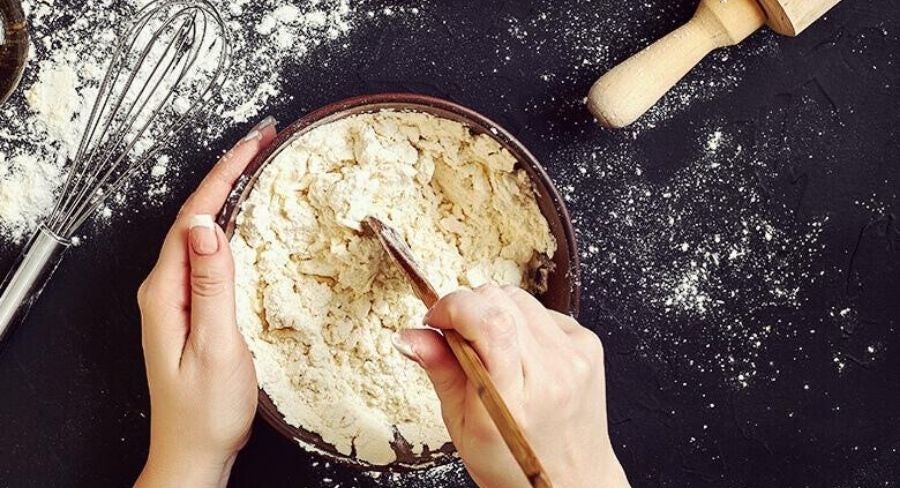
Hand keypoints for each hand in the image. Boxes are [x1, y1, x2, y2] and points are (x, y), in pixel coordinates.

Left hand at [134, 117, 276, 487]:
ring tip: (259, 165)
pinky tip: (248, 219)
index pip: (194, 216)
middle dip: (229, 172)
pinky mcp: (193, 308)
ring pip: (203, 231)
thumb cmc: (205, 411)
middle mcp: (166, 288)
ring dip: (230, 194)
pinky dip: (232, 226)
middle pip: (196, 215)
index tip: (254, 143)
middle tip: (263, 141)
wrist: (193, 454)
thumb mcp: (214, 346)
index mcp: (166, 291)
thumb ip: (212, 285)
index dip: (225, 174)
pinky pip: (211, 254)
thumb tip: (205, 225)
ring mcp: (178, 298)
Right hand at [392, 285, 629, 487]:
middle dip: (468, 308)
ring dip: (495, 313)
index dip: (454, 307)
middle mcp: (550, 373)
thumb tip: (410, 336)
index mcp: (512, 399)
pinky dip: (523, 322)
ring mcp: (575, 356)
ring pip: (520, 298)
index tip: (435, 319)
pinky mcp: (589, 345)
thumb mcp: (462, 428)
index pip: (488, 322)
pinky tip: (520, 353)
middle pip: (500, 300)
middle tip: (457, 337)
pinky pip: (544, 311)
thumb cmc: (514, 465)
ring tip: (490, 349)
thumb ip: (440, 372)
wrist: (573, 481)